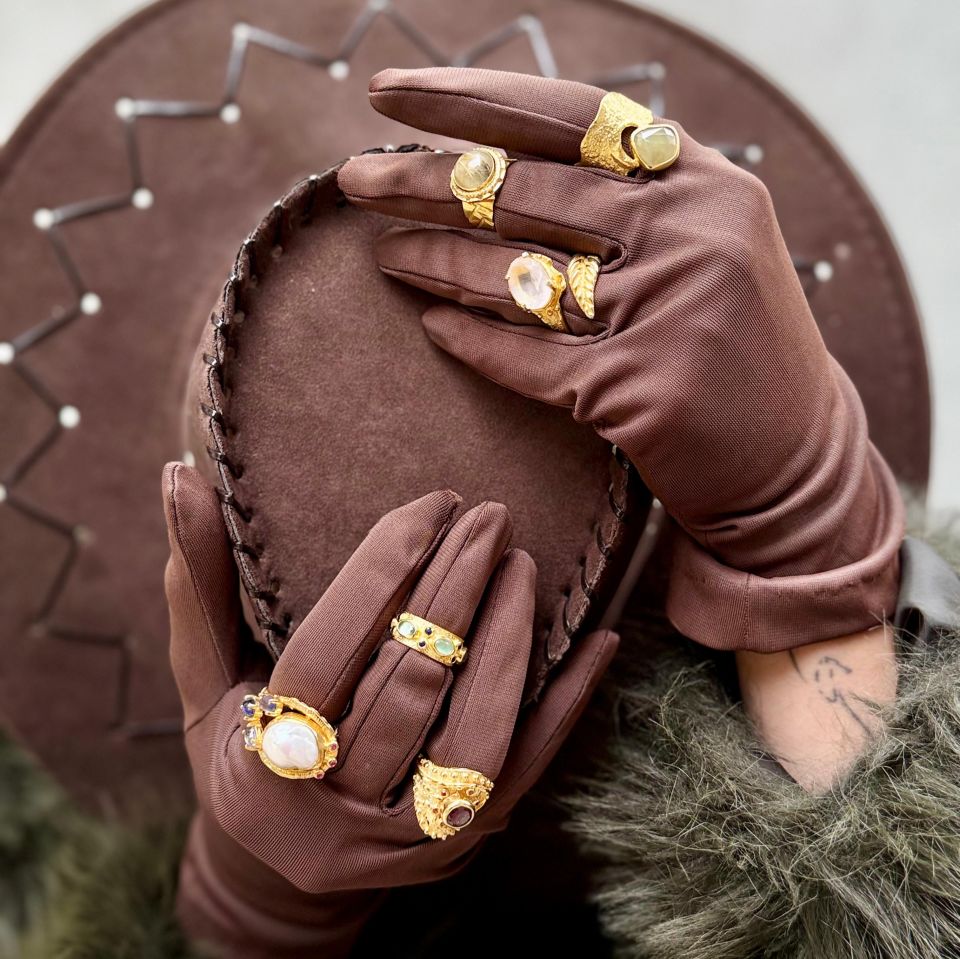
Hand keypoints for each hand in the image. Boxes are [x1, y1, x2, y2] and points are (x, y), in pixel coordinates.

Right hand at [163, 463, 616, 898]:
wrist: (281, 874)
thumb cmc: (241, 755)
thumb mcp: (207, 678)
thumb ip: (201, 583)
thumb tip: (180, 472)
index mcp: (263, 763)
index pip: (330, 651)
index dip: (382, 570)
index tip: (430, 503)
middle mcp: (335, 812)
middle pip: (408, 685)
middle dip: (455, 591)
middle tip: (491, 514)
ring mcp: (406, 839)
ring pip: (474, 736)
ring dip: (506, 645)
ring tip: (524, 565)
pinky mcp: (461, 845)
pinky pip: (524, 773)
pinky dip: (564, 707)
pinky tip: (598, 644)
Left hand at [337, 67, 904, 652]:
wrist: (795, 461)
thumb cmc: (736, 348)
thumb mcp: (706, 243)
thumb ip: (632, 197)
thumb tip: (512, 159)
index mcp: (702, 181)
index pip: (568, 116)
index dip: (470, 100)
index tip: (389, 95)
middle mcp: (690, 231)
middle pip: (525, 191)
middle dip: (423, 181)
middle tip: (353, 180)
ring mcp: (669, 310)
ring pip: (515, 275)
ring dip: (434, 261)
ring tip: (381, 254)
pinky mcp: (641, 390)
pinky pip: (526, 357)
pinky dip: (471, 341)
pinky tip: (429, 326)